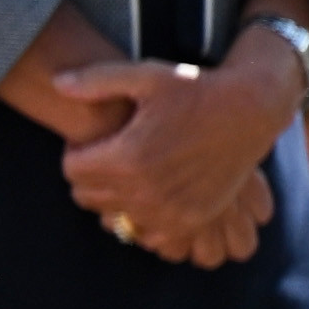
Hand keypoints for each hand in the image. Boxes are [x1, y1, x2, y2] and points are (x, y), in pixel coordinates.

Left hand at [54, 35, 295, 264]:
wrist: (252, 109)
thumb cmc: (197, 89)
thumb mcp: (146, 75)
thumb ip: (96, 80)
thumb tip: (56, 84)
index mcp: (128, 155)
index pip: (72, 169)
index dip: (78, 150)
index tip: (99, 138)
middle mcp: (147, 190)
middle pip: (88, 197)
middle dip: (92, 176)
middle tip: (113, 154)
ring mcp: (171, 209)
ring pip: (115, 218)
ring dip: (116, 198)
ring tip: (134, 171)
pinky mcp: (192, 219)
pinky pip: (147, 232)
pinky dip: (144, 217)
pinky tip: (154, 191)